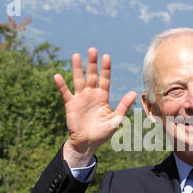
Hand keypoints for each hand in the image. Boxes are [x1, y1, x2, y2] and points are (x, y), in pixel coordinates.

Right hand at [55, 48, 136, 166]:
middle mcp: (91, 95)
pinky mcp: (71, 105)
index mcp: (103, 97)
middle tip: (92, 49)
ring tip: (76, 55)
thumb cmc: (102, 133)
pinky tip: (58, 76)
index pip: (105, 80)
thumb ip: (124, 106)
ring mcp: (80, 99)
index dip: (106, 69)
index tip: (106, 56)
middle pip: (92, 76)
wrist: (87, 143)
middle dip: (92, 63)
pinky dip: (62, 85)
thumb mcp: (115, 120)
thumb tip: (134, 93)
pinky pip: (65, 93)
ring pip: (79, 80)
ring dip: (77, 68)